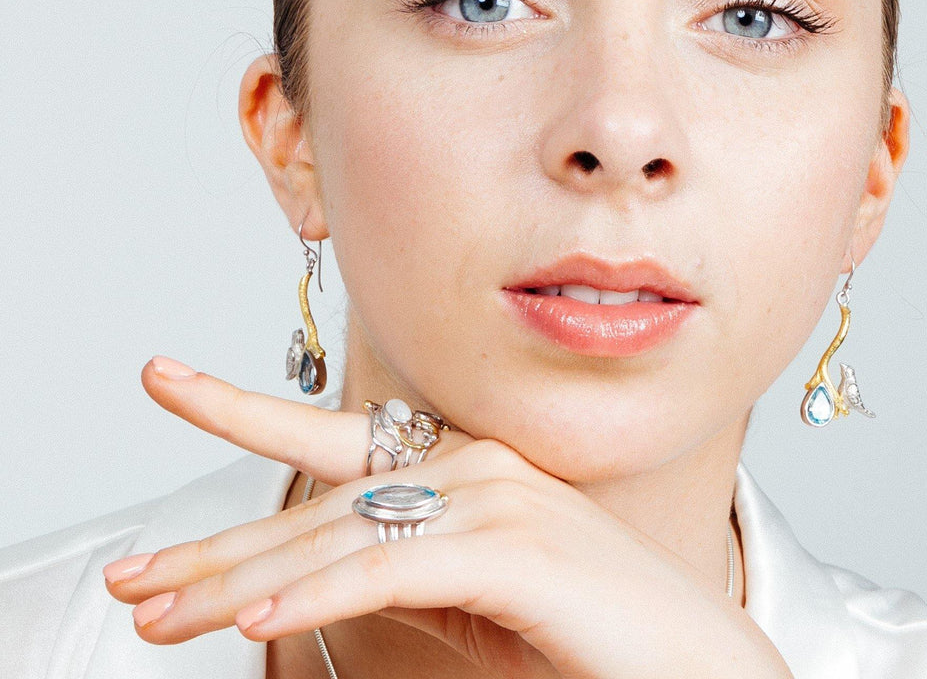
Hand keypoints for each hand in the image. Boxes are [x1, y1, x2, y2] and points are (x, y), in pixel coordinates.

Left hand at [103, 359, 792, 678]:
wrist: (692, 661)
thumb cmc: (581, 633)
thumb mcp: (470, 599)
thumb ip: (404, 570)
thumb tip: (317, 581)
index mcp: (458, 465)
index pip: (330, 436)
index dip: (240, 408)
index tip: (166, 380)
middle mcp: (470, 463)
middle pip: (315, 503)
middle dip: (215, 545)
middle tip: (131, 574)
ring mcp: (493, 498)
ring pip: (338, 539)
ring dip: (238, 585)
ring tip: (156, 613)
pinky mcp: (510, 548)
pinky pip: (390, 570)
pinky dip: (318, 597)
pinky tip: (254, 622)